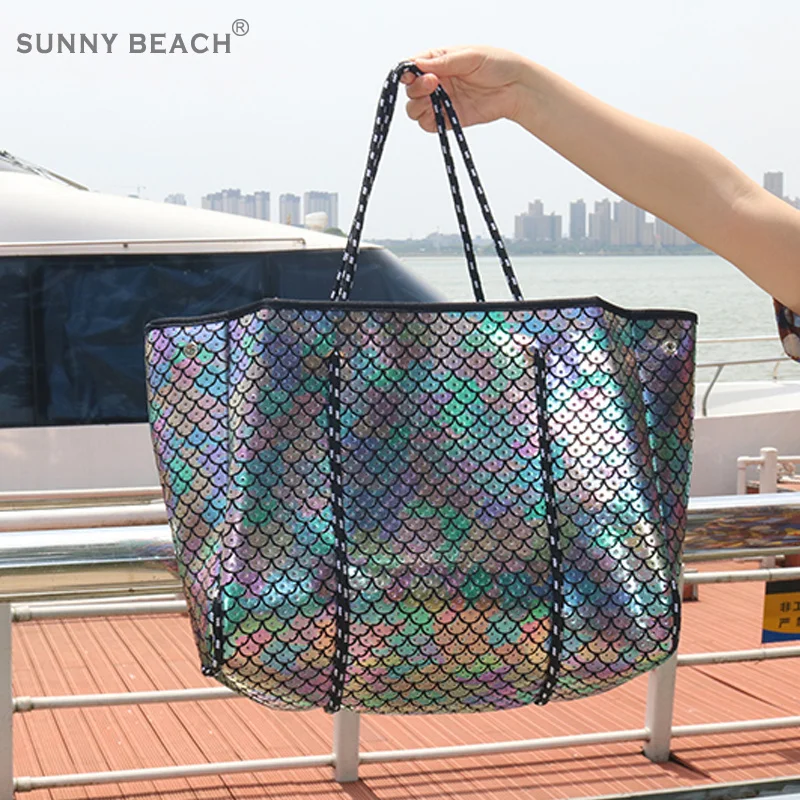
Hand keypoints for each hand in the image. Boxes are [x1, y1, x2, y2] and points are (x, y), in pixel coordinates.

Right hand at [402, 46, 528, 131]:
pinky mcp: (449, 119)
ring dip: (418, 104)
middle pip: (411, 90)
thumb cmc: (497, 65)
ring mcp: (442, 102)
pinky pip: (428, 124)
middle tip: (432, 83)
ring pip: (415, 108)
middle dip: (416, 88)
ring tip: (434, 97)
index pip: (413, 67)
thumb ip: (443, 62)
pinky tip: (437, 113)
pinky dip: (427, 121)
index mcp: (439, 62)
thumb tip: (418, 64)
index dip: (407, 72)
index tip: (410, 74)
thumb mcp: (469, 56)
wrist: (516, 88)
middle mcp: (437, 82)